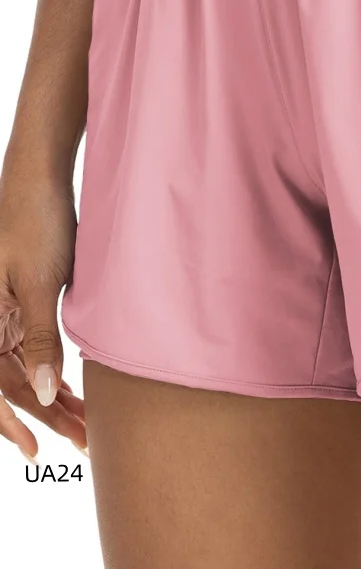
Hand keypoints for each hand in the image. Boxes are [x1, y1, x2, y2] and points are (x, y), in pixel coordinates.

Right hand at [0, 165, 86, 462]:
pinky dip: (53, 367)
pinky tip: (74, 386)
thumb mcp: (41, 283)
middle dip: (46, 414)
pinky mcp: (22, 301)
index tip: (38, 449)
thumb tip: (47, 394)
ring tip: (86, 421)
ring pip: (25, 367)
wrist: (40, 177)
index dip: (13, 423)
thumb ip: (41, 339)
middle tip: (83, 437)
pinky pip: (32, 345)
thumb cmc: (35, 223)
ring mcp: (3, 312)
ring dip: (54, 395)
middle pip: (13, 383)